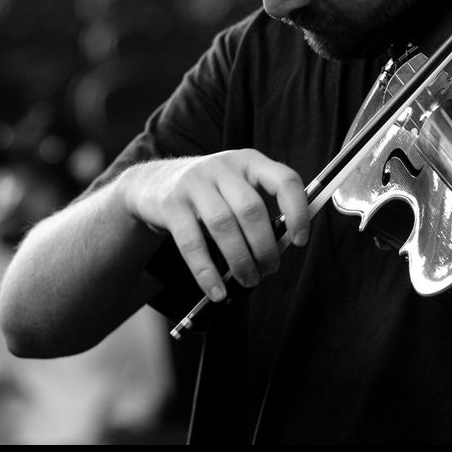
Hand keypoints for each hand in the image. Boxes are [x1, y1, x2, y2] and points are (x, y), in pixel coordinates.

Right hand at [119, 149, 310, 302]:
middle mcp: (223, 167)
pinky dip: (207, 272)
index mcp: (249, 161)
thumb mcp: (235, 187)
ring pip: (223, 226)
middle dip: (265, 247)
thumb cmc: (208, 193)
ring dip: (240, 261)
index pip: (284, 180)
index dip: (297, 212)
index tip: (300, 241)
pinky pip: (192, 244)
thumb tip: (283, 247)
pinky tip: (218, 290)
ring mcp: (194, 183)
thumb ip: (259, 210)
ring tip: (249, 280)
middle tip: (269, 269)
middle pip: (252, 209)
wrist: (151, 182)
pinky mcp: (171, 204)